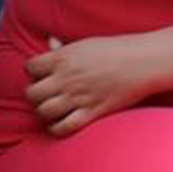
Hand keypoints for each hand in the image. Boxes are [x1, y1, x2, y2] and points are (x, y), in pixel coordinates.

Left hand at [24, 32, 162, 135]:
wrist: (143, 61)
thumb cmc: (115, 49)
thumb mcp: (86, 43)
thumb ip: (64, 48)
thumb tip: (50, 43)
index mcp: (64, 57)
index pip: (30, 67)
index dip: (33, 72)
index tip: (41, 74)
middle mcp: (67, 78)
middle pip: (32, 93)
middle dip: (34, 95)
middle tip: (44, 94)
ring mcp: (78, 96)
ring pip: (43, 111)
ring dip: (44, 112)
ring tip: (52, 108)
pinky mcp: (91, 112)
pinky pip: (63, 127)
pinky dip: (57, 128)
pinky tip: (60, 122)